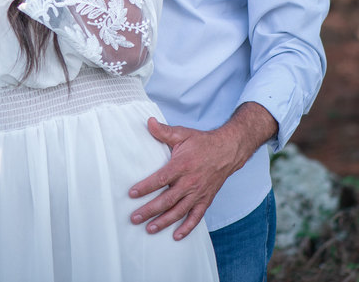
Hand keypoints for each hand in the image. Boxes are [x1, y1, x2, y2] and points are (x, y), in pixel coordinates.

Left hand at [128, 119, 241, 240]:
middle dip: (149, 210)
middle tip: (134, 218)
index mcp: (182, 165)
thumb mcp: (182, 134)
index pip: (160, 179)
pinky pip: (196, 217)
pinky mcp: (206, 200)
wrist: (227, 150)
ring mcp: (198, 193)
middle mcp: (190, 182)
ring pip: (179, 211)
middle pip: (167, 200)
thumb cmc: (202, 142)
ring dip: (164, 221)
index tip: (131, 194)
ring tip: (149, 229)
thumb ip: (164, 131)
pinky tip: (176, 236)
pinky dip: (187, 228)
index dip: (145, 187)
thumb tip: (149, 122)